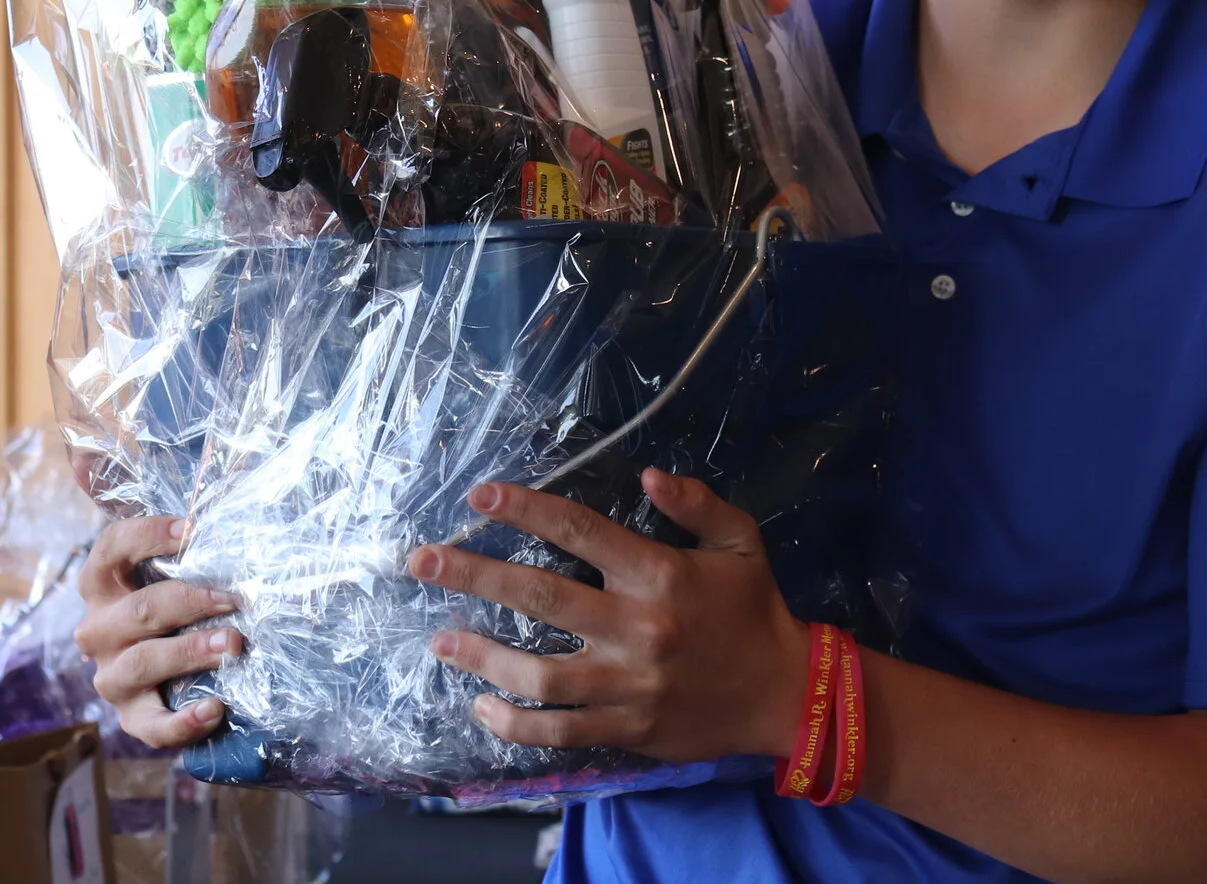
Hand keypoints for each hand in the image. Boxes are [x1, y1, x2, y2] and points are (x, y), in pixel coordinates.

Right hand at [73, 514, 243, 749]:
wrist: (162, 671)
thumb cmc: (161, 598)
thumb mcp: (148, 553)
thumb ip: (120, 498)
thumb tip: (80, 452)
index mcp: (101, 585)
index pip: (109, 551)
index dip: (147, 537)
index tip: (191, 529)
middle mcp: (99, 630)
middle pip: (137, 611)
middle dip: (188, 601)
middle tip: (234, 597)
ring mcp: (111, 676)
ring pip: (142, 663)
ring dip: (189, 652)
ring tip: (235, 645)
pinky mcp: (131, 717)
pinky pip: (150, 725)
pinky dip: (181, 721)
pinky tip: (214, 709)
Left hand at [405, 469, 806, 762]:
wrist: (785, 693)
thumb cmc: (755, 610)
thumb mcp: (740, 541)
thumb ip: (696, 504)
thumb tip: (646, 476)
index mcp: (659, 573)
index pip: (579, 531)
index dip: (525, 510)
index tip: (479, 498)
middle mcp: (637, 627)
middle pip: (539, 595)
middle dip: (474, 575)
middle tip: (422, 561)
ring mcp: (628, 684)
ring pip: (539, 672)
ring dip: (482, 655)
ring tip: (439, 640)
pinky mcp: (626, 729)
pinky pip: (558, 730)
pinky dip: (515, 721)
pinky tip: (481, 704)